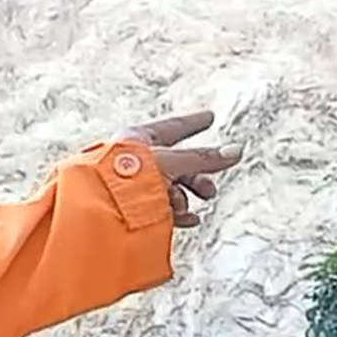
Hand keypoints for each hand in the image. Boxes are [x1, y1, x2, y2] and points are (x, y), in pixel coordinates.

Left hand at [118, 111, 240, 227]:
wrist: (99, 208)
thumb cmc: (127, 178)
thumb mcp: (172, 163)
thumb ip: (204, 159)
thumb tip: (237, 152)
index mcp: (136, 139)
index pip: (173, 127)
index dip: (193, 123)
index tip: (209, 116)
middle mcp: (131, 159)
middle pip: (173, 163)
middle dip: (195, 177)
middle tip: (209, 191)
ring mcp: (127, 184)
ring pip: (166, 186)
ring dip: (183, 197)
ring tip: (188, 209)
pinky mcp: (126, 207)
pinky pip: (156, 207)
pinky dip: (174, 212)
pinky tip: (188, 219)